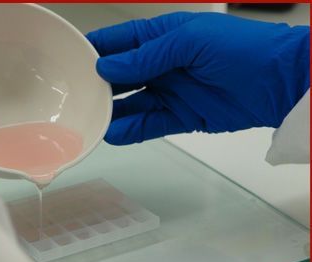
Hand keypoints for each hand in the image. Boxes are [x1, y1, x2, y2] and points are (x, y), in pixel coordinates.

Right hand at [86, 12, 308, 144]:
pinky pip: (149, 125)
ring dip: (109, 112)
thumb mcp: (190, 41)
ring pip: (130, 104)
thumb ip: (146, 55)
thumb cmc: (244, 48)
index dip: (93, 51)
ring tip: (86, 120)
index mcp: (162, 37)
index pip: (118, 43)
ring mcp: (172, 92)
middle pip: (118, 77)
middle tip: (71, 97)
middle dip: (95, 86)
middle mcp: (162, 64)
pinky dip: (130, 131)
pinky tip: (112, 134)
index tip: (67, 61)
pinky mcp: (184, 117)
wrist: (284, 82)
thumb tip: (107, 68)